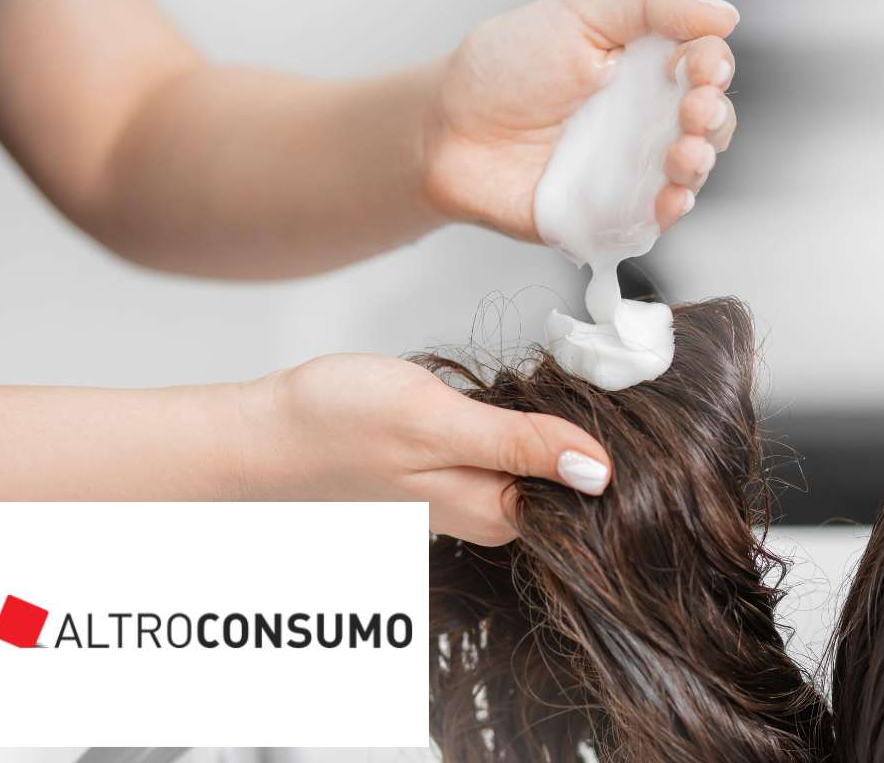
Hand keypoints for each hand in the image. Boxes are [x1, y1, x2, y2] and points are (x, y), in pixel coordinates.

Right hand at [246, 354, 610, 545]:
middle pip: (569, 476)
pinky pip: (506, 453)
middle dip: (586, 426)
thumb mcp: (436, 423)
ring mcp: (467, 496)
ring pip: (538, 461)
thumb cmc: (337, 425)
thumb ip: (518, 447)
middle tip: (587, 370)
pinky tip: (512, 395)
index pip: (588, 491)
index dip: (611, 440)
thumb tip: (601, 471)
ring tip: (553, 377)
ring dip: (552, 421)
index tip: (618, 392)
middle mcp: (488, 514)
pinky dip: (519, 421)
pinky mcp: (448, 474)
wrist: (265, 433)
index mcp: (495, 512)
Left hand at [422, 0, 738, 241]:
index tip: (701, 66)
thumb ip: (653, 7)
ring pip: (690, 171)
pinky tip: (670, 197)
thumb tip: (723, 15)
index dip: (712, 67)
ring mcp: (631, 168)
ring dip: (699, 163)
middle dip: (713, 117)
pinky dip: (671, 211)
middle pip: (710, 121)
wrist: (449, 129)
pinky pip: (654, 219)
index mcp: (646, 65)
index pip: (704, 66)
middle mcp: (646, 118)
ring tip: (684, 154)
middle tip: (694, 110)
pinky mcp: (610, 213)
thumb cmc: (504, 68)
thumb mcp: (581, 12)